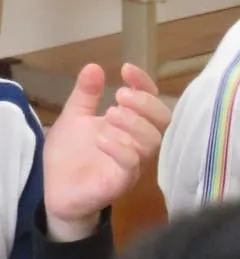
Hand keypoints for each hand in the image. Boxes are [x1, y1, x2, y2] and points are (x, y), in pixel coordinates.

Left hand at [43, 63, 170, 242]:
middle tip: (120, 95)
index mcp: (130, 121)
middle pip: (163, 119)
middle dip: (146, 103)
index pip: (150, 98)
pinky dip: (120, 148)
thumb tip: (94, 66)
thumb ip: (85, 95)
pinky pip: (132, 164)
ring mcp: (134, 161)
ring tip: (110, 114)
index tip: (126, 69)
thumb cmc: (69, 155)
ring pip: (152, 141)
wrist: (56, 192)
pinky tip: (101, 138)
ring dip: (135, 123)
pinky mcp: (122, 181)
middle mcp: (138, 140)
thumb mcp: (73, 118)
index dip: (144, 82)